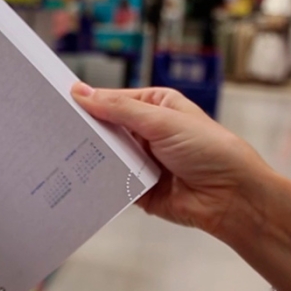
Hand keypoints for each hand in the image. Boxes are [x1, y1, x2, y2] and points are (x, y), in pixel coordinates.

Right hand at [71, 84, 274, 237]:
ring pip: (106, 155)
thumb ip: (120, 108)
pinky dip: (100, 181)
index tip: (60, 102)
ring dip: (92, 156)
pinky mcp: (139, 188)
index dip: (88, 101)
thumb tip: (82, 92)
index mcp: (155, 106)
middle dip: (87, 131)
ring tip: (61, 153)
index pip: (113, 100)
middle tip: (56, 130)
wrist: (234, 198)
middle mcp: (147, 132)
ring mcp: (142, 160)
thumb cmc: (212, 151)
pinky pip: (112, 182)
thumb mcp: (162, 121)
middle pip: (106, 128)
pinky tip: (81, 178)